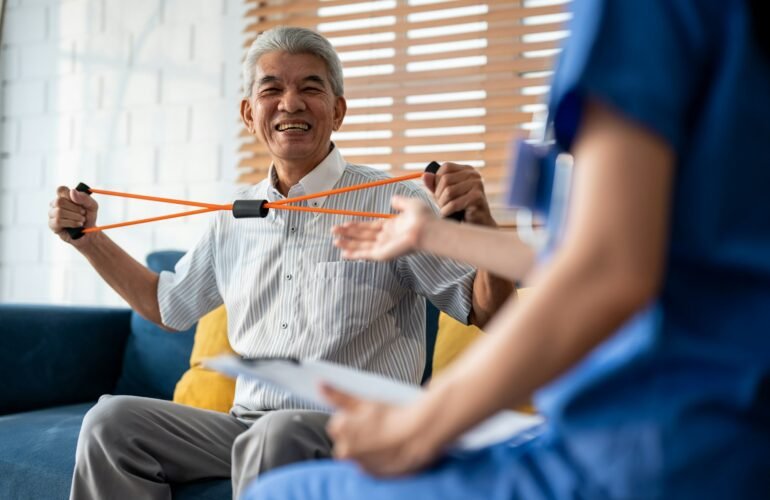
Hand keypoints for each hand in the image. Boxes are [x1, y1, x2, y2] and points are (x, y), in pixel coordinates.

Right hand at [48, 185, 98, 244]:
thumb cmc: (89, 217)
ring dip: (74, 216)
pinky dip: (71, 223)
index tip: (78, 201)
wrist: (90, 233)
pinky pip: (58, 222)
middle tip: (83, 213)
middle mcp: (56, 204)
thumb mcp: (92, 206)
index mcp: (65, 197)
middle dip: (75, 208)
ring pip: (58, 212)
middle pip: (59, 201)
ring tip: (82, 220)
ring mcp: (52, 214)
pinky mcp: (52, 225)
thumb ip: (84, 198)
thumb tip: (72, 191)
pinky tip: (78, 225)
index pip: (61, 190)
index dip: (69, 194)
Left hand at [322, 384, 442, 475]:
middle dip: (359, 435)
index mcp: (340, 430)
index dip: (354, 419)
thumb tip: (319, 384)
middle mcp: (346, 451)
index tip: (369, 416)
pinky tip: (392, 449)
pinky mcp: (374, 475)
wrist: (420, 433)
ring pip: (360, 454)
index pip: (338, 425)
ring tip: (388, 437)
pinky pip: (372, 466)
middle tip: (379, 426)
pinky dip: (379, 459)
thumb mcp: (363, 400)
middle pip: (347, 442)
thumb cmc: (391, 414)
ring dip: (370, 448)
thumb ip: (338, 395)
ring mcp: (360, 465)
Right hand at [332, 195, 434, 260]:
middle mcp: (387, 238)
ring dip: (348, 243)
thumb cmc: (422, 218)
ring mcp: (385, 247)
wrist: (427, 229)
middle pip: (363, 236)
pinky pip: (366, 254)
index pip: (370, 227)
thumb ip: (400, 202)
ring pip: (362, 245)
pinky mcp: (383, 254)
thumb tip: (393, 199)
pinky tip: (344, 253)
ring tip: (334, 241)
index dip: (357, 226)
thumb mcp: (410, 204)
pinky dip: (355, 254)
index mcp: (392, 227)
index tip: (345, 223)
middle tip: (333, 230)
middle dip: (348, 233)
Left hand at [424, 162, 494, 226]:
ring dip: (442, 204)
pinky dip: (446, 211)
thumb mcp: (444, 194)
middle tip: (440, 205)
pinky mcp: (477, 197)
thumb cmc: (460, 208)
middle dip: (439, 195)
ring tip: (444, 210)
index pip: (446, 167)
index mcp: (467, 170)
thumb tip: (425, 175)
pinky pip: (454, 204)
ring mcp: (477, 184)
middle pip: (446, 179)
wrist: (478, 224)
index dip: (437, 180)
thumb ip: (434, 184)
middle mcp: (473, 174)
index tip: (438, 193)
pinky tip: (447, 214)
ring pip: (449, 191)